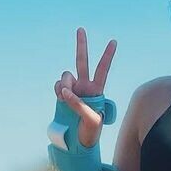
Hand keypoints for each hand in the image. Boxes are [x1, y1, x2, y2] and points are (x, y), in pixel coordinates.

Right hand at [54, 28, 116, 146]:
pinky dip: (57, 89)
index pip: (103, 70)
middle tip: (81, 29)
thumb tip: (65, 92)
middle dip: (81, 45)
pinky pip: (57, 85)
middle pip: (82, 61)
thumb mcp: (91, 120)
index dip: (107, 56)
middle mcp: (85, 86)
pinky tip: (60, 98)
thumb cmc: (91, 132)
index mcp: (97, 90)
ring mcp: (73, 89)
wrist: (78, 141)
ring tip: (65, 98)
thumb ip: (78, 105)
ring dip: (64, 83)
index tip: (114, 41)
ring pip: (65, 75)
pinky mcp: (62, 94)